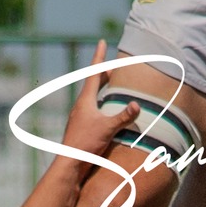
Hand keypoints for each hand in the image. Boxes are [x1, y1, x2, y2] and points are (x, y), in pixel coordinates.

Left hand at [60, 40, 138, 165]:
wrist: (69, 165)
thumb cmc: (85, 144)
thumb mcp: (107, 128)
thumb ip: (122, 117)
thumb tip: (137, 105)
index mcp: (86, 100)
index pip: (94, 73)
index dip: (99, 56)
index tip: (102, 41)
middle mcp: (81, 106)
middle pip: (94, 83)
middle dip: (104, 72)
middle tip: (112, 63)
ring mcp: (80, 117)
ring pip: (93, 96)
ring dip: (103, 88)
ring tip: (111, 84)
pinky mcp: (82, 127)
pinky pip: (94, 109)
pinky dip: (102, 103)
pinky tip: (107, 110)